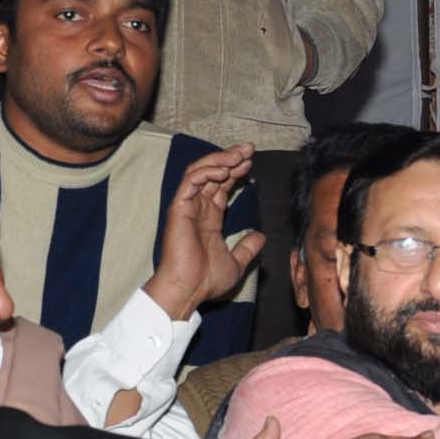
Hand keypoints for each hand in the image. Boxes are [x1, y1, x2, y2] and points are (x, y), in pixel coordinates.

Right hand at [144, 145, 261, 321]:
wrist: (189, 290)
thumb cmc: (206, 280)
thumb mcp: (236, 262)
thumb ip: (247, 247)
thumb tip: (261, 236)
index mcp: (209, 218)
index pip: (221, 186)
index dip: (236, 172)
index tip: (252, 163)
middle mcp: (197, 209)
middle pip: (212, 174)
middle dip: (230, 158)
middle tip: (249, 148)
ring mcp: (187, 207)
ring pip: (200, 171)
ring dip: (220, 159)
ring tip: (240, 153)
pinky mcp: (179, 208)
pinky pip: (190, 181)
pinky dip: (206, 172)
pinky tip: (224, 170)